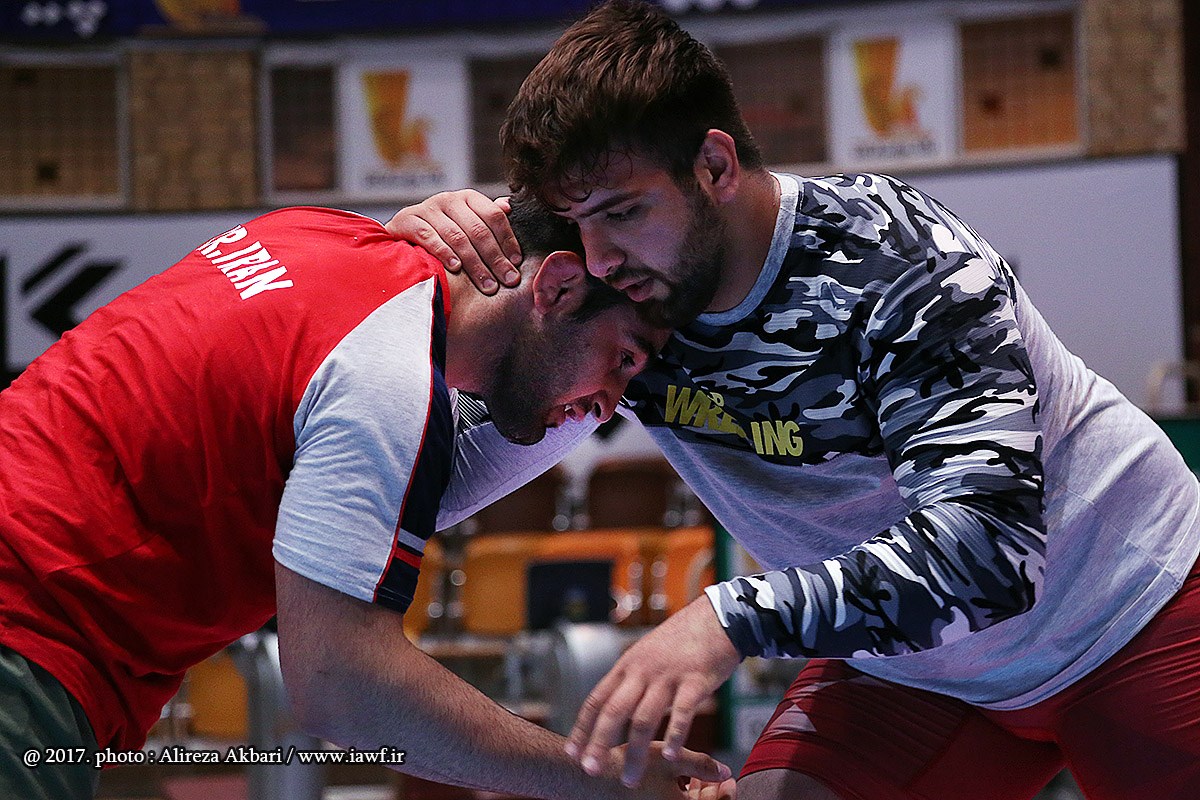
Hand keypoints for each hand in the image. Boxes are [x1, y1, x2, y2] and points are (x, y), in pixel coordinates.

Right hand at [384, 190, 521, 293]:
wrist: (401, 238)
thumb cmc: (442, 235)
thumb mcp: (467, 225)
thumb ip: (488, 219)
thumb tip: (509, 205)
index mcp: (468, 198)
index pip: (493, 216)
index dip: (508, 239)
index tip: (517, 262)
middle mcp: (448, 199)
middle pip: (478, 229)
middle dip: (495, 258)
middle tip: (508, 280)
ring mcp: (427, 208)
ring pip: (456, 236)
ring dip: (475, 263)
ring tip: (487, 284)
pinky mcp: (407, 220)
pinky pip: (429, 237)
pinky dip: (444, 252)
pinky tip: (456, 269)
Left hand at [569, 597, 741, 786]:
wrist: (715, 619)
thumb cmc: (680, 642)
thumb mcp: (645, 655)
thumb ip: (629, 681)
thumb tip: (611, 710)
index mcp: (627, 666)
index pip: (597, 700)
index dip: (582, 728)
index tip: (572, 753)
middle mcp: (642, 671)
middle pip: (614, 711)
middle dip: (600, 743)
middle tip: (591, 770)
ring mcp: (668, 676)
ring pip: (644, 719)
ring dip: (635, 752)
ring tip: (630, 777)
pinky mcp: (695, 681)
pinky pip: (681, 712)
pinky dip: (674, 735)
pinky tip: (669, 755)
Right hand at [609, 742, 732, 799]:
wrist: (588, 777)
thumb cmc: (630, 768)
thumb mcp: (671, 758)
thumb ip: (702, 765)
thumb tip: (724, 772)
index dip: (725, 796)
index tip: (730, 781)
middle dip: (710, 792)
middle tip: (718, 777)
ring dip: (693, 793)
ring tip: (694, 774)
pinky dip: (675, 794)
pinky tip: (673, 777)